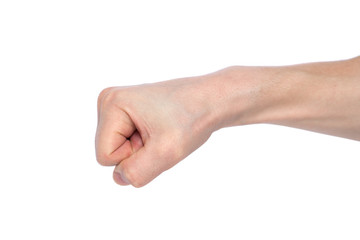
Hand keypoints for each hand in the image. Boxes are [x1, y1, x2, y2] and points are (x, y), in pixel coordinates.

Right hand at [95, 78, 216, 186]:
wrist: (210, 100)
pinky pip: (127, 142)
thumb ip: (137, 171)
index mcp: (111, 103)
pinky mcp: (127, 110)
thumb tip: (119, 177)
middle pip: (109, 152)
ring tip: (161, 130)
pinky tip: (160, 128)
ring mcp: (118, 105)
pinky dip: (145, 142)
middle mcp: (108, 100)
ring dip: (142, 148)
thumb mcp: (166, 152)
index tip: (155, 138)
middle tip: (160, 135)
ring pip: (119, 149)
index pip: (105, 157)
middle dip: (137, 152)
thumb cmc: (192, 119)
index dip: (133, 157)